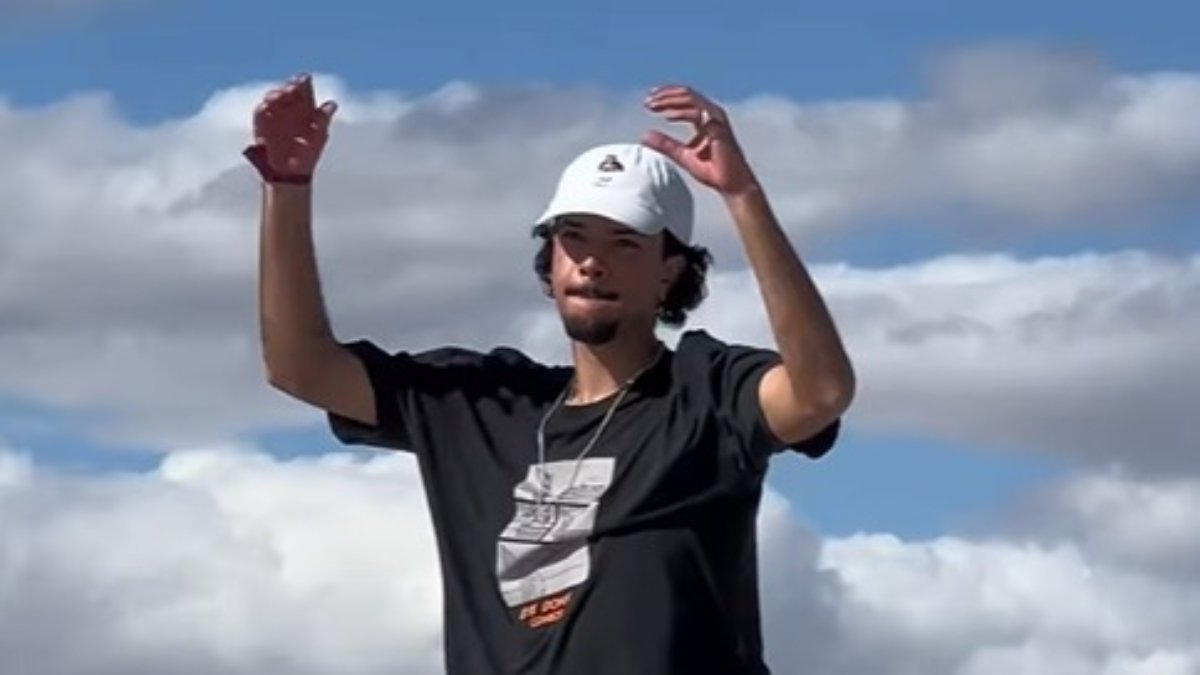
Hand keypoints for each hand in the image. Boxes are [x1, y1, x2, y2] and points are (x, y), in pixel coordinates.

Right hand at [243, 73, 337, 184]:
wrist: (290, 174)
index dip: (303, 82)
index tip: (304, 78)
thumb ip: (322, 120)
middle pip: (286, 90)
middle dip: (288, 86)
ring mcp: (274, 115)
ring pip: (272, 98)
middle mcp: (288, 109)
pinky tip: (267, 105)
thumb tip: (332, 104)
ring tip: (279, 95)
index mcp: (304, 109)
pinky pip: (260, 112)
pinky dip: (262, 107)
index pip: (303, 89)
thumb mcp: (318, 137)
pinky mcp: (261, 124)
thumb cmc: (307, 156)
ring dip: (274, 94)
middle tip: (292, 87)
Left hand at [641, 84, 757, 196]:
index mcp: (705, 118)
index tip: (650, 99)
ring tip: (654, 105)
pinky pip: (697, 114)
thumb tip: (644, 136)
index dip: (667, 95)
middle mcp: (712, 114)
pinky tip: (667, 117)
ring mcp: (717, 119)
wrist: (732, 183)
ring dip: (670, 100)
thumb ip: (665, 145)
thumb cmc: (713, 170)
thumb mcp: (682, 155)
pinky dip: (680, 113)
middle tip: (648, 101)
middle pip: (687, 93)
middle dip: (665, 95)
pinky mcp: (718, 128)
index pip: (686, 97)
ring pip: (691, 99)